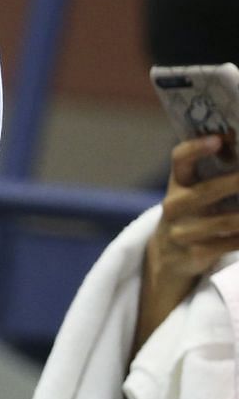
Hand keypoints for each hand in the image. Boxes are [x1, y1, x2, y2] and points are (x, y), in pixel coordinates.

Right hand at [138, 135, 238, 342]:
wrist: (167, 258)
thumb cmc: (192, 215)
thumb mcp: (192, 192)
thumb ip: (213, 172)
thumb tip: (236, 144)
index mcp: (176, 184)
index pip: (179, 160)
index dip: (196, 148)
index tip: (219, 139)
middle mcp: (174, 206)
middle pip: (206, 191)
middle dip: (235, 182)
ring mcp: (181, 232)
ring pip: (224, 221)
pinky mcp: (194, 255)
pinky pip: (230, 244)